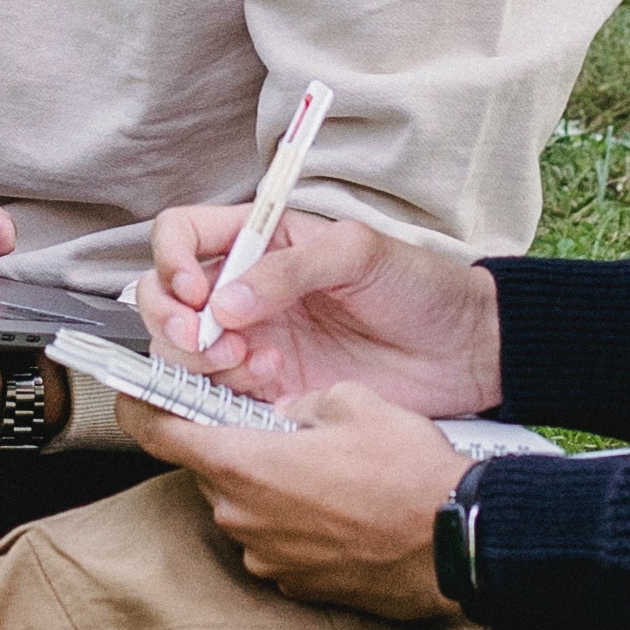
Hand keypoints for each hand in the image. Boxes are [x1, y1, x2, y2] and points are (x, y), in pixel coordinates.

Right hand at [131, 204, 502, 422]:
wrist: (462, 351)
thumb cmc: (419, 286)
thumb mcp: (358, 254)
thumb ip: (289, 271)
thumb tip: (226, 301)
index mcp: (260, 241)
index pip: (183, 235)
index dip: (172, 261)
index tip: (195, 290)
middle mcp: (246, 290)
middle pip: (167, 299)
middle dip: (174, 321)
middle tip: (210, 339)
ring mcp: (255, 340)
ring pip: (185, 351)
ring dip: (201, 360)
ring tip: (249, 362)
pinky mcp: (270, 388)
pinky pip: (220, 393)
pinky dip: (229, 392)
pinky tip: (273, 382)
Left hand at [150, 383, 469, 621]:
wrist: (456, 544)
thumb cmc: (407, 473)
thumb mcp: (353, 401)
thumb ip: (301, 402)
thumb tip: (289, 415)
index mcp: (242, 464)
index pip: (158, 433)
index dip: (140, 406)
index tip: (136, 393)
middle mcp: (241, 517)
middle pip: (210, 470)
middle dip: (236, 446)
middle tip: (280, 427)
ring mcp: (266, 557)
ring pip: (246, 507)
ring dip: (271, 487)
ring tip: (329, 472)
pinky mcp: (295, 585)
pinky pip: (278, 542)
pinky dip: (297, 524)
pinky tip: (343, 510)